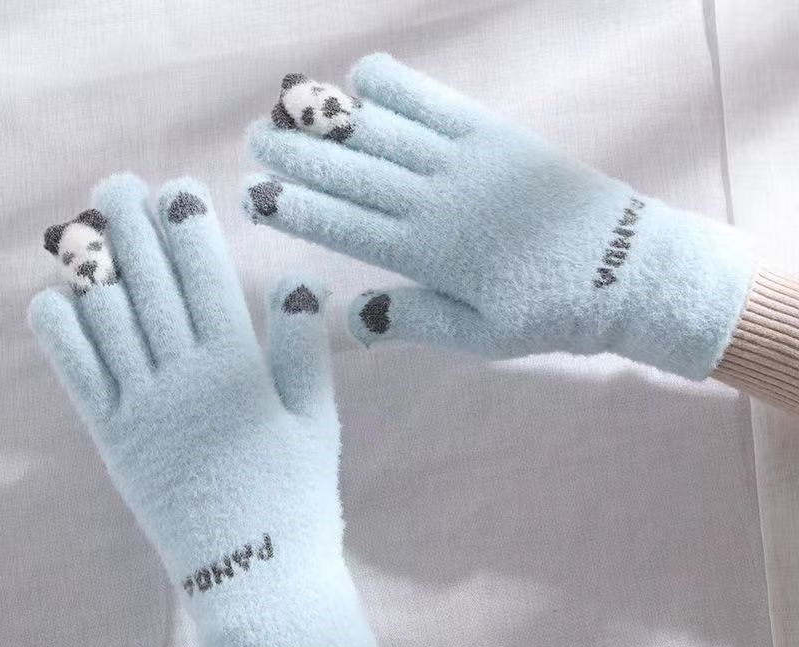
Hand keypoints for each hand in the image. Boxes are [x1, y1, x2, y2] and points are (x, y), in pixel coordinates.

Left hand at [30, 174, 374, 646]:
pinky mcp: (115, 444)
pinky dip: (63, 333)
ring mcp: (142, 415)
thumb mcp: (317, 421)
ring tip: (86, 227)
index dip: (190, 230)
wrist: (254, 578)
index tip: (179, 189)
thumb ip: (303, 348)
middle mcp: (181, 387)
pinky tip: (57, 296)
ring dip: (93, 268)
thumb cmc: (298, 497)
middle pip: (150, 289)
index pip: (207, 282)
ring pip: (107, 323)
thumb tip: (301, 280)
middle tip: (118, 185)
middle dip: (132, 229)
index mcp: (237, 376)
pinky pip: (80, 377)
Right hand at [243, 53, 752, 379]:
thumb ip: (416, 320)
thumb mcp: (483, 335)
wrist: (627, 270)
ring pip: (386, 135)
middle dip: (299, 155)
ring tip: (287, 103)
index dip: (298, 209)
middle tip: (254, 137)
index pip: (348, 228)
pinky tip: (362, 76)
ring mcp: (469, 163)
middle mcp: (442, 202)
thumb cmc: (552, 311)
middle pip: (355, 174)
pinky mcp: (497, 138)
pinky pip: (437, 104)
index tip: (255, 194)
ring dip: (332, 118)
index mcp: (433, 255)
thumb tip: (352, 317)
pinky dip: (397, 88)